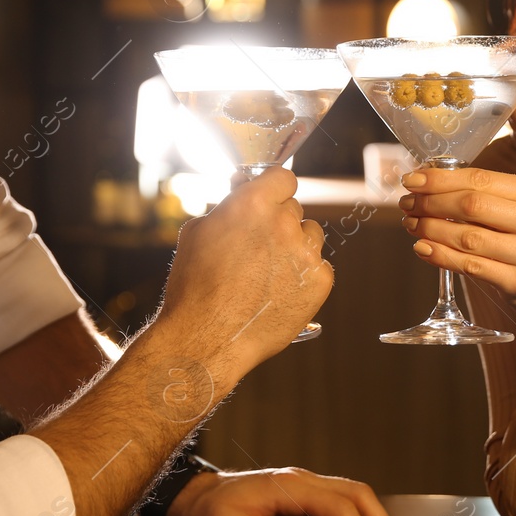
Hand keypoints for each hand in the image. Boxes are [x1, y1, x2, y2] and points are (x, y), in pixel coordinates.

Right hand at [153, 168, 330, 380]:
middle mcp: (284, 224)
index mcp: (253, 204)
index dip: (274, 189)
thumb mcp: (198, 232)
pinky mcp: (320, 281)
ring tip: (268, 272)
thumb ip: (228, 206)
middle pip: (294, 208)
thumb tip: (242, 187)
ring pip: (311, 235)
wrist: (207, 338)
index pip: (283, 177)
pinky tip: (279, 291)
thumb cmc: (195, 286)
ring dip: (295, 246)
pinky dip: (304, 276)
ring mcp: (306, 253)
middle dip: (279, 221)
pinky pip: (319, 267)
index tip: (269, 198)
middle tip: (258, 247)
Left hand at [400, 167, 515, 314]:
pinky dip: (441, 256)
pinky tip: (422, 248)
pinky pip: (471, 267)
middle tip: (408, 204)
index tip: (413, 180)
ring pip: (468, 238)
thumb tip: (426, 182)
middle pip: (472, 206)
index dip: (441, 179)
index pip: (482, 179)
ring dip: (431, 229)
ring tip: (411, 224)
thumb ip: (484, 193)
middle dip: (431, 203)